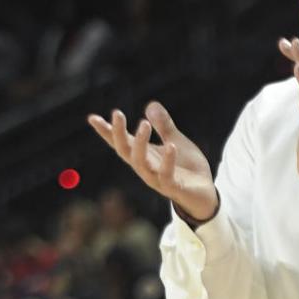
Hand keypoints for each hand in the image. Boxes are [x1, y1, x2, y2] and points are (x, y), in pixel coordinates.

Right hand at [87, 102, 217, 224]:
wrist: (205, 194)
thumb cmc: (187, 168)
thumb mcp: (175, 141)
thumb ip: (164, 126)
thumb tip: (151, 105)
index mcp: (144, 156)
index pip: (121, 142)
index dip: (107, 132)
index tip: (92, 118)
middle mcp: (146, 168)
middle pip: (125, 151)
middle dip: (118, 134)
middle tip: (117, 113)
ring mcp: (158, 179)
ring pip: (141, 163)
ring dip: (140, 144)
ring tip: (144, 124)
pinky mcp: (174, 188)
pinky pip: (166, 176)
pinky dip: (167, 162)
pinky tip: (171, 146)